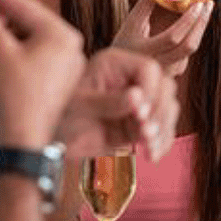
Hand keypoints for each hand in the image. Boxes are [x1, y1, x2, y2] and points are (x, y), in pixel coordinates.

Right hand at [0, 0, 85, 148]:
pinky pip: (35, 57)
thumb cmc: (14, 97)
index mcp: (63, 35)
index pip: (24, 6)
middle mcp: (71, 48)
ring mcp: (67, 66)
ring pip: (31, 39)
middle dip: (0, 17)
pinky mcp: (58, 82)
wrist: (20, 139)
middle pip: (29, 21)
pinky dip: (15, 52)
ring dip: (6, 35)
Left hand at [57, 47, 178, 160]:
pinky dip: (162, 142)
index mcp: (114, 65)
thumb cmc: (58, 117)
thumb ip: (108, 102)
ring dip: (163, 131)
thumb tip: (138, 98)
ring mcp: (138, 102)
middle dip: (159, 113)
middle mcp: (130, 79)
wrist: (52, 144)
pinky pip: (163, 129)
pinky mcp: (140, 123)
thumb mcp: (78, 107)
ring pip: (168, 109)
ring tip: (149, 149)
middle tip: (146, 134)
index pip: (148, 69)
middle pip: (164, 88)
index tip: (141, 115)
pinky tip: (153, 155)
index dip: (151, 91)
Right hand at [113, 0, 212, 76]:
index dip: (187, 21)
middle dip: (201, 23)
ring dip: (199, 27)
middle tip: (208, 3)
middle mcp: (159, 65)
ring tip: (204, 8)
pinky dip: (192, 33)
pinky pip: (188, 50)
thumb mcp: (131, 22)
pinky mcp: (177, 72)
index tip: (197, 3)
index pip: (173, 37)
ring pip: (191, 48)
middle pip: (189, 46)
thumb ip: (146, 2)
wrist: (123, 70)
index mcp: (144, 51)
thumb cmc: (125, 41)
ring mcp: (170, 72)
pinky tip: (193, 21)